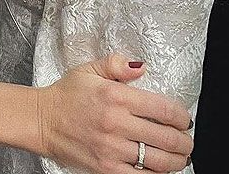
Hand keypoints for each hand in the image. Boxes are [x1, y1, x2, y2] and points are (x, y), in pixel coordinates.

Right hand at [40, 55, 191, 172]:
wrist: (42, 120)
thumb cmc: (67, 94)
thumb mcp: (89, 70)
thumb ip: (116, 65)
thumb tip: (141, 66)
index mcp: (115, 96)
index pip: (163, 109)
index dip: (181, 116)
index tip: (185, 119)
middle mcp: (116, 123)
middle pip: (166, 138)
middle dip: (184, 141)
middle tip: (186, 140)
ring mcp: (111, 149)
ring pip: (158, 161)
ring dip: (176, 161)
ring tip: (179, 157)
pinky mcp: (105, 169)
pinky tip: (160, 169)